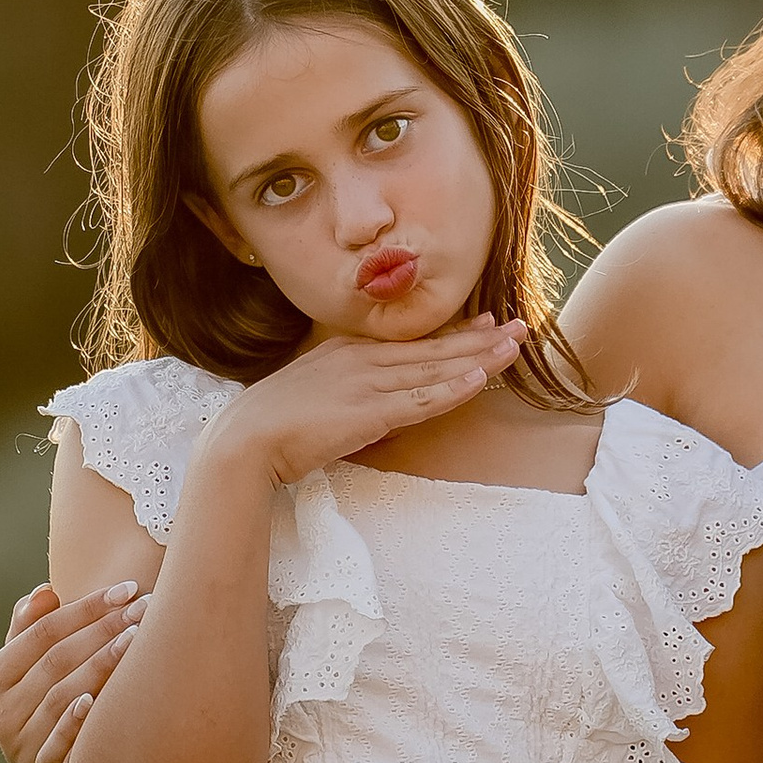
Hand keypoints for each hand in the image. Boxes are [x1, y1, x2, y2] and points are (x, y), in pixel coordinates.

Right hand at [0, 581, 146, 762]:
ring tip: (137, 640)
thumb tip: (44, 592)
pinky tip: (96, 700)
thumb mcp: (28, 669)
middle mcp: (1, 711)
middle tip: (144, 608)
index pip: (42, 632)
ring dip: (100, 665)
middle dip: (103, 629)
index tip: (127, 589)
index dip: (85, 607)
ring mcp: (19, 745)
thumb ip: (30, 628)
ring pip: (60, 696)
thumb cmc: (44, 704)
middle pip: (56, 660)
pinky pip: (56, 744)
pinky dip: (73, 722)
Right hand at [209, 313, 528, 490]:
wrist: (244, 440)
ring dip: (480, 357)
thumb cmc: (270, 425)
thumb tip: (376, 407)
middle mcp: (362, 360)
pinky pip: (422, 399)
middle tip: (519, 326)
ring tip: (515, 346)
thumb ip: (346, 392)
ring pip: (436, 369)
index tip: (486, 322)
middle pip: (433, 348)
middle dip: (480, 337)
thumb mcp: (313, 394)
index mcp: (347, 352)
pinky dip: (454, 388)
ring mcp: (367, 383)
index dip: (453, 332)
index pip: (412, 341)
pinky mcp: (369, 412)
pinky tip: (482, 377)